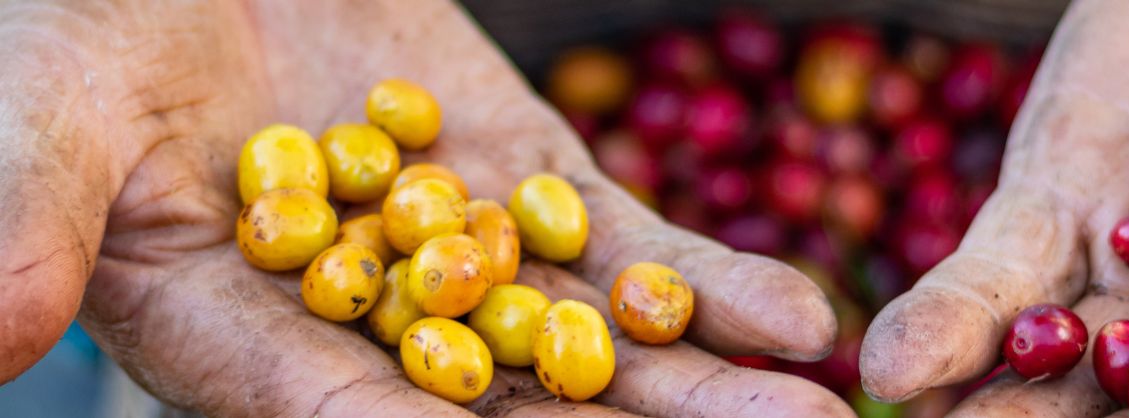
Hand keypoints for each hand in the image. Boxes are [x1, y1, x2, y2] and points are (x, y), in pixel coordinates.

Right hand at [0, 1, 847, 415]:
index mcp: (247, 346)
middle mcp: (376, 326)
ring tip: (806, 412)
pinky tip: (792, 315)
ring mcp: (467, 253)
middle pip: (511, 411)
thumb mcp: (38, 118)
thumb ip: (25, 221)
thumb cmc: (76, 35)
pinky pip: (624, 241)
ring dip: (702, 383)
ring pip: (593, 337)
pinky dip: (704, 279)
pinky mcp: (525, 179)